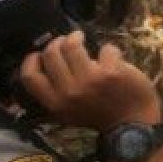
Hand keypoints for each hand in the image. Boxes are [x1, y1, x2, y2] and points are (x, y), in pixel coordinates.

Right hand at [20, 31, 161, 130]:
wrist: (132, 125)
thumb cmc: (99, 113)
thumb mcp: (69, 111)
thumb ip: (56, 91)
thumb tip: (45, 60)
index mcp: (56, 103)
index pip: (30, 77)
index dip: (31, 60)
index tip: (39, 53)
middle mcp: (69, 92)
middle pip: (51, 54)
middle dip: (57, 42)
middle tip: (66, 40)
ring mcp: (90, 80)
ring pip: (72, 45)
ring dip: (76, 37)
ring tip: (81, 37)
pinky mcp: (111, 72)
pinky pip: (105, 48)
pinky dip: (109, 50)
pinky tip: (112, 57)